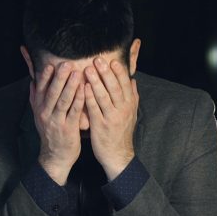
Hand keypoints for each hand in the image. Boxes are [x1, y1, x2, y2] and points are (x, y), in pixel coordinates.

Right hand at [29, 63, 84, 184]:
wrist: (55, 156)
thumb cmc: (51, 132)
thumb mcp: (40, 115)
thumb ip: (36, 98)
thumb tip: (32, 81)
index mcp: (39, 108)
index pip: (41, 89)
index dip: (45, 76)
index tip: (50, 63)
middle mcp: (45, 114)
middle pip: (52, 93)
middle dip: (59, 77)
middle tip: (66, 64)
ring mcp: (57, 121)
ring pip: (63, 101)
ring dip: (70, 86)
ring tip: (77, 73)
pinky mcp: (68, 129)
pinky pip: (74, 112)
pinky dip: (79, 100)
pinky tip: (85, 90)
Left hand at [84, 57, 138, 179]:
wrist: (118, 156)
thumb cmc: (121, 133)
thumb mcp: (131, 114)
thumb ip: (133, 97)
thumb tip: (133, 80)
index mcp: (130, 105)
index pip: (125, 84)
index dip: (119, 72)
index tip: (112, 60)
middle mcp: (123, 110)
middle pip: (115, 87)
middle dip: (106, 72)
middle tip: (97, 59)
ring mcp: (112, 118)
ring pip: (104, 96)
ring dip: (96, 82)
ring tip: (88, 69)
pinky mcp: (101, 126)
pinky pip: (94, 109)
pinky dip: (89, 98)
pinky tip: (83, 88)